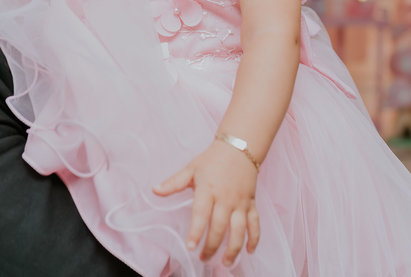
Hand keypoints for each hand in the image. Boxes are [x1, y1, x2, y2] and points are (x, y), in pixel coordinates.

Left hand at [153, 139, 260, 265]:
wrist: (240, 147)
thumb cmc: (213, 159)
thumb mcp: (191, 169)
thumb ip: (173, 183)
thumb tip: (155, 190)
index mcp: (208, 189)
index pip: (201, 214)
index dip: (196, 231)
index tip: (190, 245)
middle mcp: (225, 198)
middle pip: (219, 227)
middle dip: (211, 246)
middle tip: (203, 258)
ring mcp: (240, 202)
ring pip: (239, 229)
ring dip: (233, 248)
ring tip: (226, 263)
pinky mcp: (251, 203)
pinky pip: (255, 223)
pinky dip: (255, 238)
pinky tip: (250, 251)